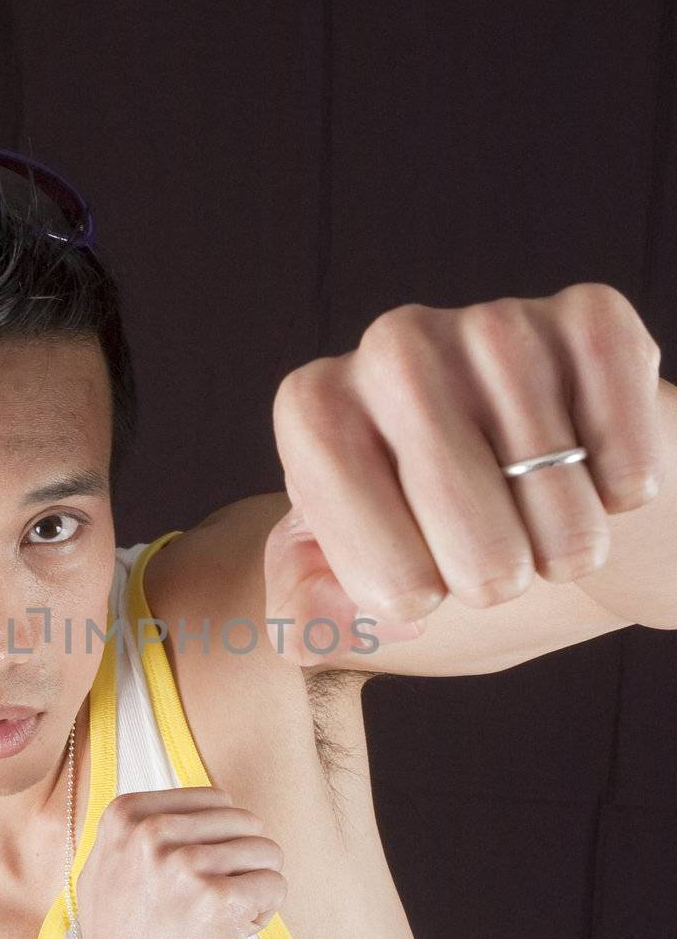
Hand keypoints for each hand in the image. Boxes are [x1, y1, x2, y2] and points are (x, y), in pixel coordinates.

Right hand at [71, 787, 285, 938]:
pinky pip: (276, 886)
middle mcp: (150, 833)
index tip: (182, 887)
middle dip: (240, 867)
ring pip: (267, 852)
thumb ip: (146, 829)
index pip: (216, 801)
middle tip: (201, 912)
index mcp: (124, 815)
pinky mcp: (219, 901)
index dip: (216, 846)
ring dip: (251, 893)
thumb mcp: (110, 870)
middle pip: (246, 822)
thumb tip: (211, 802)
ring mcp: (183, 865)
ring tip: (210, 927)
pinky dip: (262, 917)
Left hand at [264, 283, 663, 665]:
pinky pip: (628, 458)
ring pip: (561, 512)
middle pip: (479, 554)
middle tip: (487, 551)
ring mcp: (491, 325)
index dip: (418, 599)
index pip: (384, 580)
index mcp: (312, 412)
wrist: (532, 477)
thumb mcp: (346, 587)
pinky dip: (625, 492)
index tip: (413, 568)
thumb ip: (310, 618)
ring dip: (567, 547)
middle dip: (496, 583)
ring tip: (539, 513)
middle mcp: (390, 348)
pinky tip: (590, 467)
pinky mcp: (588, 320)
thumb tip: (341, 617)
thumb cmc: (425, 534)